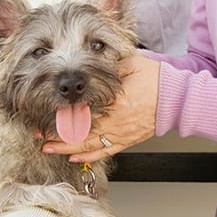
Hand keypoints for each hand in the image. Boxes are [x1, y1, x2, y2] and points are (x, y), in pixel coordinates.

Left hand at [42, 53, 159, 161]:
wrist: (178, 99)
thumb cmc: (158, 79)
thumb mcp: (133, 63)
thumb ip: (110, 61)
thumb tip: (90, 59)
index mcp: (116, 100)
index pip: (84, 109)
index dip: (63, 113)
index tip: (46, 112)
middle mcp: (116, 120)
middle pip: (80, 131)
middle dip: (57, 134)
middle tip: (38, 134)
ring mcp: (121, 133)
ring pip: (88, 145)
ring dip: (66, 148)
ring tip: (48, 148)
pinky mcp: (127, 140)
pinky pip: (103, 152)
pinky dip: (86, 156)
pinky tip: (71, 157)